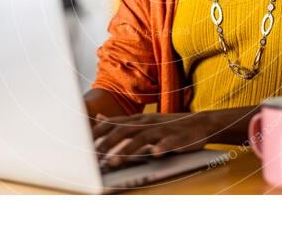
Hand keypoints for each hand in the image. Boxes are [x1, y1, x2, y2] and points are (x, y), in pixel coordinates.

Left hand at [91, 112, 215, 167]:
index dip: (97, 133)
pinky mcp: (178, 138)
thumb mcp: (144, 122)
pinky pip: (169, 143)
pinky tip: (156, 154)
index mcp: (138, 120)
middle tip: (93, 157)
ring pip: (142, 139)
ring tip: (114, 162)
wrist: (200, 124)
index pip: (113, 125)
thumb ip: (121, 122)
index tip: (82, 144)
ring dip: (127, 150)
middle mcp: (148, 123)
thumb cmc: (168, 126)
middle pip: (124, 131)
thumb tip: (98, 119)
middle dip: (107, 144)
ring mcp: (162, 130)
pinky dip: (162, 148)